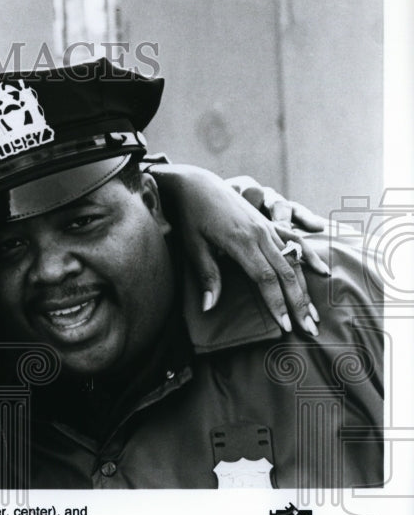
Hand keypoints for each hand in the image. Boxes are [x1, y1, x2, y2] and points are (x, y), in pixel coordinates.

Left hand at [151, 164, 327, 334]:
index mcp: (241, 241)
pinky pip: (295, 242)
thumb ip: (208, 276)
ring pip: (293, 261)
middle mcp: (260, 234)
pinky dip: (309, 258)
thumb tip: (209, 308)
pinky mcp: (269, 224)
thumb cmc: (191, 217)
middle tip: (310, 329)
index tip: (286, 326)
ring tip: (315, 313)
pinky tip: (321, 272)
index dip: (277, 303)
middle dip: (298, 303)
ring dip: (305, 288)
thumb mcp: (194, 246)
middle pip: (286, 274)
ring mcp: (267, 228)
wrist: (198, 185)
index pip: (265, 279)